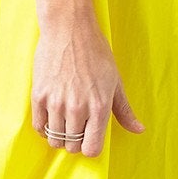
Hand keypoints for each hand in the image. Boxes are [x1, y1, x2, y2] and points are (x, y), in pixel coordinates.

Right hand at [31, 13, 144, 158]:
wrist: (69, 30)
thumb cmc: (96, 53)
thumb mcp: (115, 82)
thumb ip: (124, 110)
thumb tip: (138, 130)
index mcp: (99, 107)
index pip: (91, 149)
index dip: (91, 147)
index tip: (89, 137)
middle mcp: (77, 108)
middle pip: (72, 146)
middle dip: (75, 141)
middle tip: (77, 127)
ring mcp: (56, 103)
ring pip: (55, 139)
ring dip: (60, 135)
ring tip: (64, 122)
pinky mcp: (39, 96)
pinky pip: (39, 126)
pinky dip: (44, 128)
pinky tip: (51, 117)